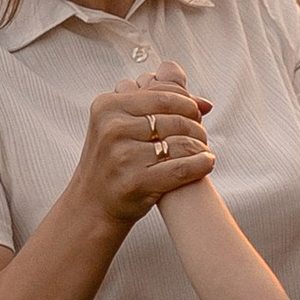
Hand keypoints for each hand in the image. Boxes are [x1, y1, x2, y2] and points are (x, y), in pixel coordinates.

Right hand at [72, 73, 216, 227]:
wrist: (92, 204)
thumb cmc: (113, 160)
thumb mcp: (121, 124)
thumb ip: (157, 103)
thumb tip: (204, 102)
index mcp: (108, 106)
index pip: (164, 95)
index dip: (187, 103)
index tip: (195, 114)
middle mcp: (112, 128)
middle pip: (175, 118)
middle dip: (196, 126)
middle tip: (201, 134)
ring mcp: (122, 155)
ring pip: (181, 142)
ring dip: (200, 146)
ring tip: (203, 150)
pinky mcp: (135, 182)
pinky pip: (181, 168)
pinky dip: (201, 164)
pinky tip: (207, 162)